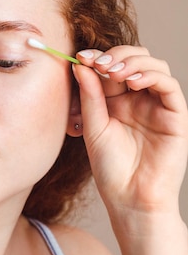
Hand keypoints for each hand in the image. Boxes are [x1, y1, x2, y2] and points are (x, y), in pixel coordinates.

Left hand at [73, 45, 187, 215]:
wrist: (130, 198)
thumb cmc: (111, 168)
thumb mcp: (94, 127)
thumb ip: (90, 96)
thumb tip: (80, 64)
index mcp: (117, 100)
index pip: (112, 66)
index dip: (98, 57)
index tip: (80, 56)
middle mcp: (139, 99)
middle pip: (135, 60)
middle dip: (116, 55)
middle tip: (98, 63)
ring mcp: (158, 105)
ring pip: (154, 66)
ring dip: (133, 62)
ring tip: (113, 72)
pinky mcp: (175, 115)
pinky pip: (169, 86)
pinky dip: (152, 77)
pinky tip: (132, 83)